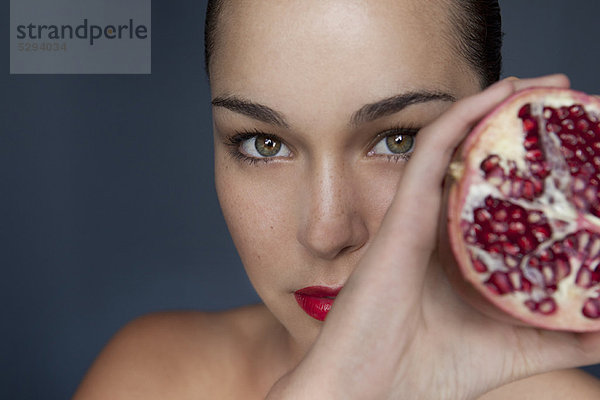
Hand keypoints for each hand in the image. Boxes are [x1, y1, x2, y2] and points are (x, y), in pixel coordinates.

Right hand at [266, 75, 599, 399]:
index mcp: (455, 253)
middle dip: (518, 124)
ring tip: (543, 86)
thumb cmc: (423, 373)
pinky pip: (433, 148)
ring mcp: (415, 215)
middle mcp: (434, 225)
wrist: (365, 393)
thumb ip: (561, 336)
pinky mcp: (401, 212)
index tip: (570, 146)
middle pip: (476, 157)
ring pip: (455, 141)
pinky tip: (502, 92)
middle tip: (563, 102)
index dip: (528, 162)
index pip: (492, 190)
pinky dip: (465, 114)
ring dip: (497, 105)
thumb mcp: (513, 348)